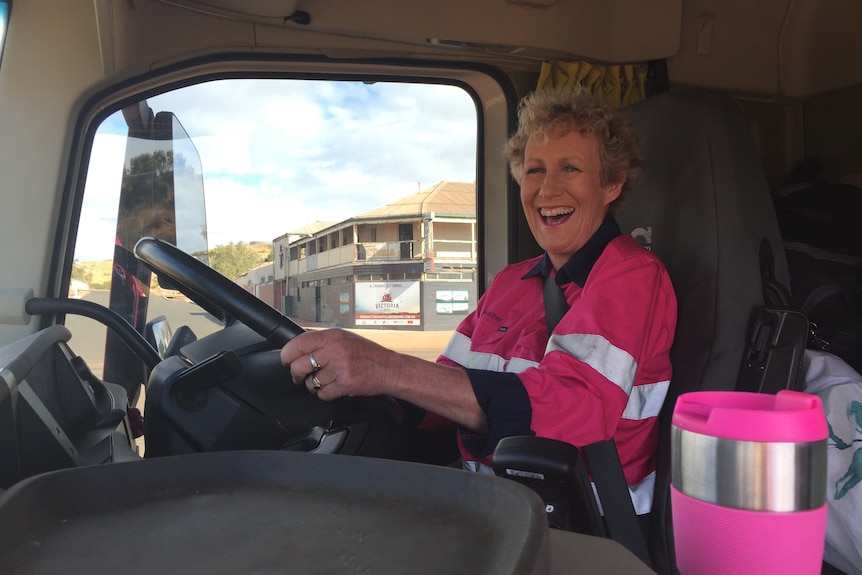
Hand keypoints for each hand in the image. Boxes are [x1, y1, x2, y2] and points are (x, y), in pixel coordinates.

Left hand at [279, 329, 400, 400]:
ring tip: (326, 382)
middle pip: (299, 365)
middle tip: (300, 376)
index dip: (287, 355)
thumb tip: (299, 344)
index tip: (286, 360)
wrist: (391, 369)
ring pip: (310, 382)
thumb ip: (324, 340)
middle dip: (297, 374)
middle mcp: (335, 349)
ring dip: (314, 386)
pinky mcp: (345, 384)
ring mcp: (340, 367)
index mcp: (333, 336)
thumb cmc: (368, 354)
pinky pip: (323, 394)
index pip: (298, 343)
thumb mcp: (346, 338)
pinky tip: (335, 388)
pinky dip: (326, 394)